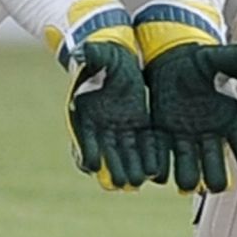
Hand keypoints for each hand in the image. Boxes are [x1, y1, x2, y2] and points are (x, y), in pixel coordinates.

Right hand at [67, 40, 156, 189]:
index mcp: (83, 111)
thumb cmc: (102, 54)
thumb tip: (80, 53)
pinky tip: (156, 168)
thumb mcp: (97, 54)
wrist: (119, 53)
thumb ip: (89, 56)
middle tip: (121, 184)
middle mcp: (100, 124)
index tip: (92, 164)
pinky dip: (148, 155)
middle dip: (113, 167)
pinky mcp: (139, 123)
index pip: (82, 136)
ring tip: (138, 183)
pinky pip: (144, 142)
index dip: (86, 150)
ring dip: (131, 167)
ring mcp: (120, 126)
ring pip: (125, 151)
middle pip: (106, 151)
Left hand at [142, 41, 236, 192]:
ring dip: (187, 177)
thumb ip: (235, 58)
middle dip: (215, 176)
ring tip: (186, 184)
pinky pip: (161, 156)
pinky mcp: (161, 136)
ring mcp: (184, 139)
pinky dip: (159, 165)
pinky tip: (157, 171)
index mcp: (231, 120)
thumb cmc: (199, 61)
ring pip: (187, 168)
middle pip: (216, 167)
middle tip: (214, 183)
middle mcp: (209, 136)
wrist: (169, 60)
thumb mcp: (217, 57)